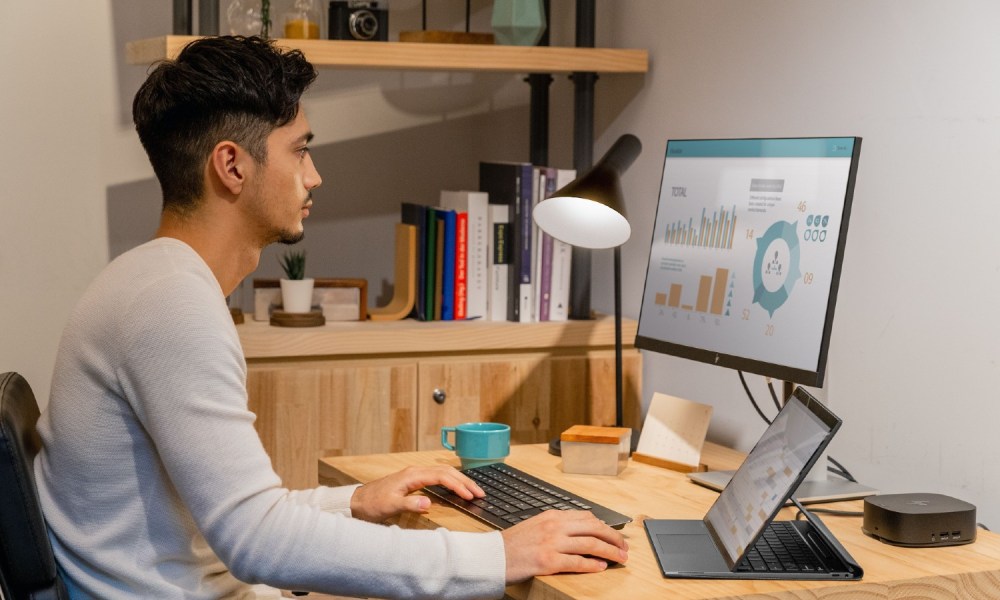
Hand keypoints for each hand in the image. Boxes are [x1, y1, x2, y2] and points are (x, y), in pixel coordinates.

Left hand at [350, 465, 483, 522]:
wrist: (357, 502)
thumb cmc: (372, 504)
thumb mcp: (390, 506)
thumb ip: (410, 504)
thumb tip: (429, 502)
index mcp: (413, 475)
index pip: (442, 477)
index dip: (458, 486)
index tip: (470, 496)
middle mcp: (416, 471)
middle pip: (447, 472)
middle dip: (465, 481)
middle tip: (481, 493)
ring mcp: (415, 475)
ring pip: (444, 473)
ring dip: (460, 481)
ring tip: (474, 491)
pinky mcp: (414, 480)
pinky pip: (438, 477)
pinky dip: (451, 482)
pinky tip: (457, 488)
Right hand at [501, 510, 628, 582]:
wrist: (492, 556)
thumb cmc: (513, 544)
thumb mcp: (536, 525)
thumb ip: (556, 525)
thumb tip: (578, 530)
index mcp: (552, 516)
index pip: (587, 517)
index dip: (605, 526)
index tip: (614, 534)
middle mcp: (554, 526)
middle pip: (593, 528)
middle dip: (613, 537)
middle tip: (624, 547)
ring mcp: (552, 543)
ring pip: (590, 544)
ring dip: (609, 551)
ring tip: (620, 558)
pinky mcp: (548, 561)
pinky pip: (577, 562)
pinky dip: (592, 564)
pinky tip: (601, 567)